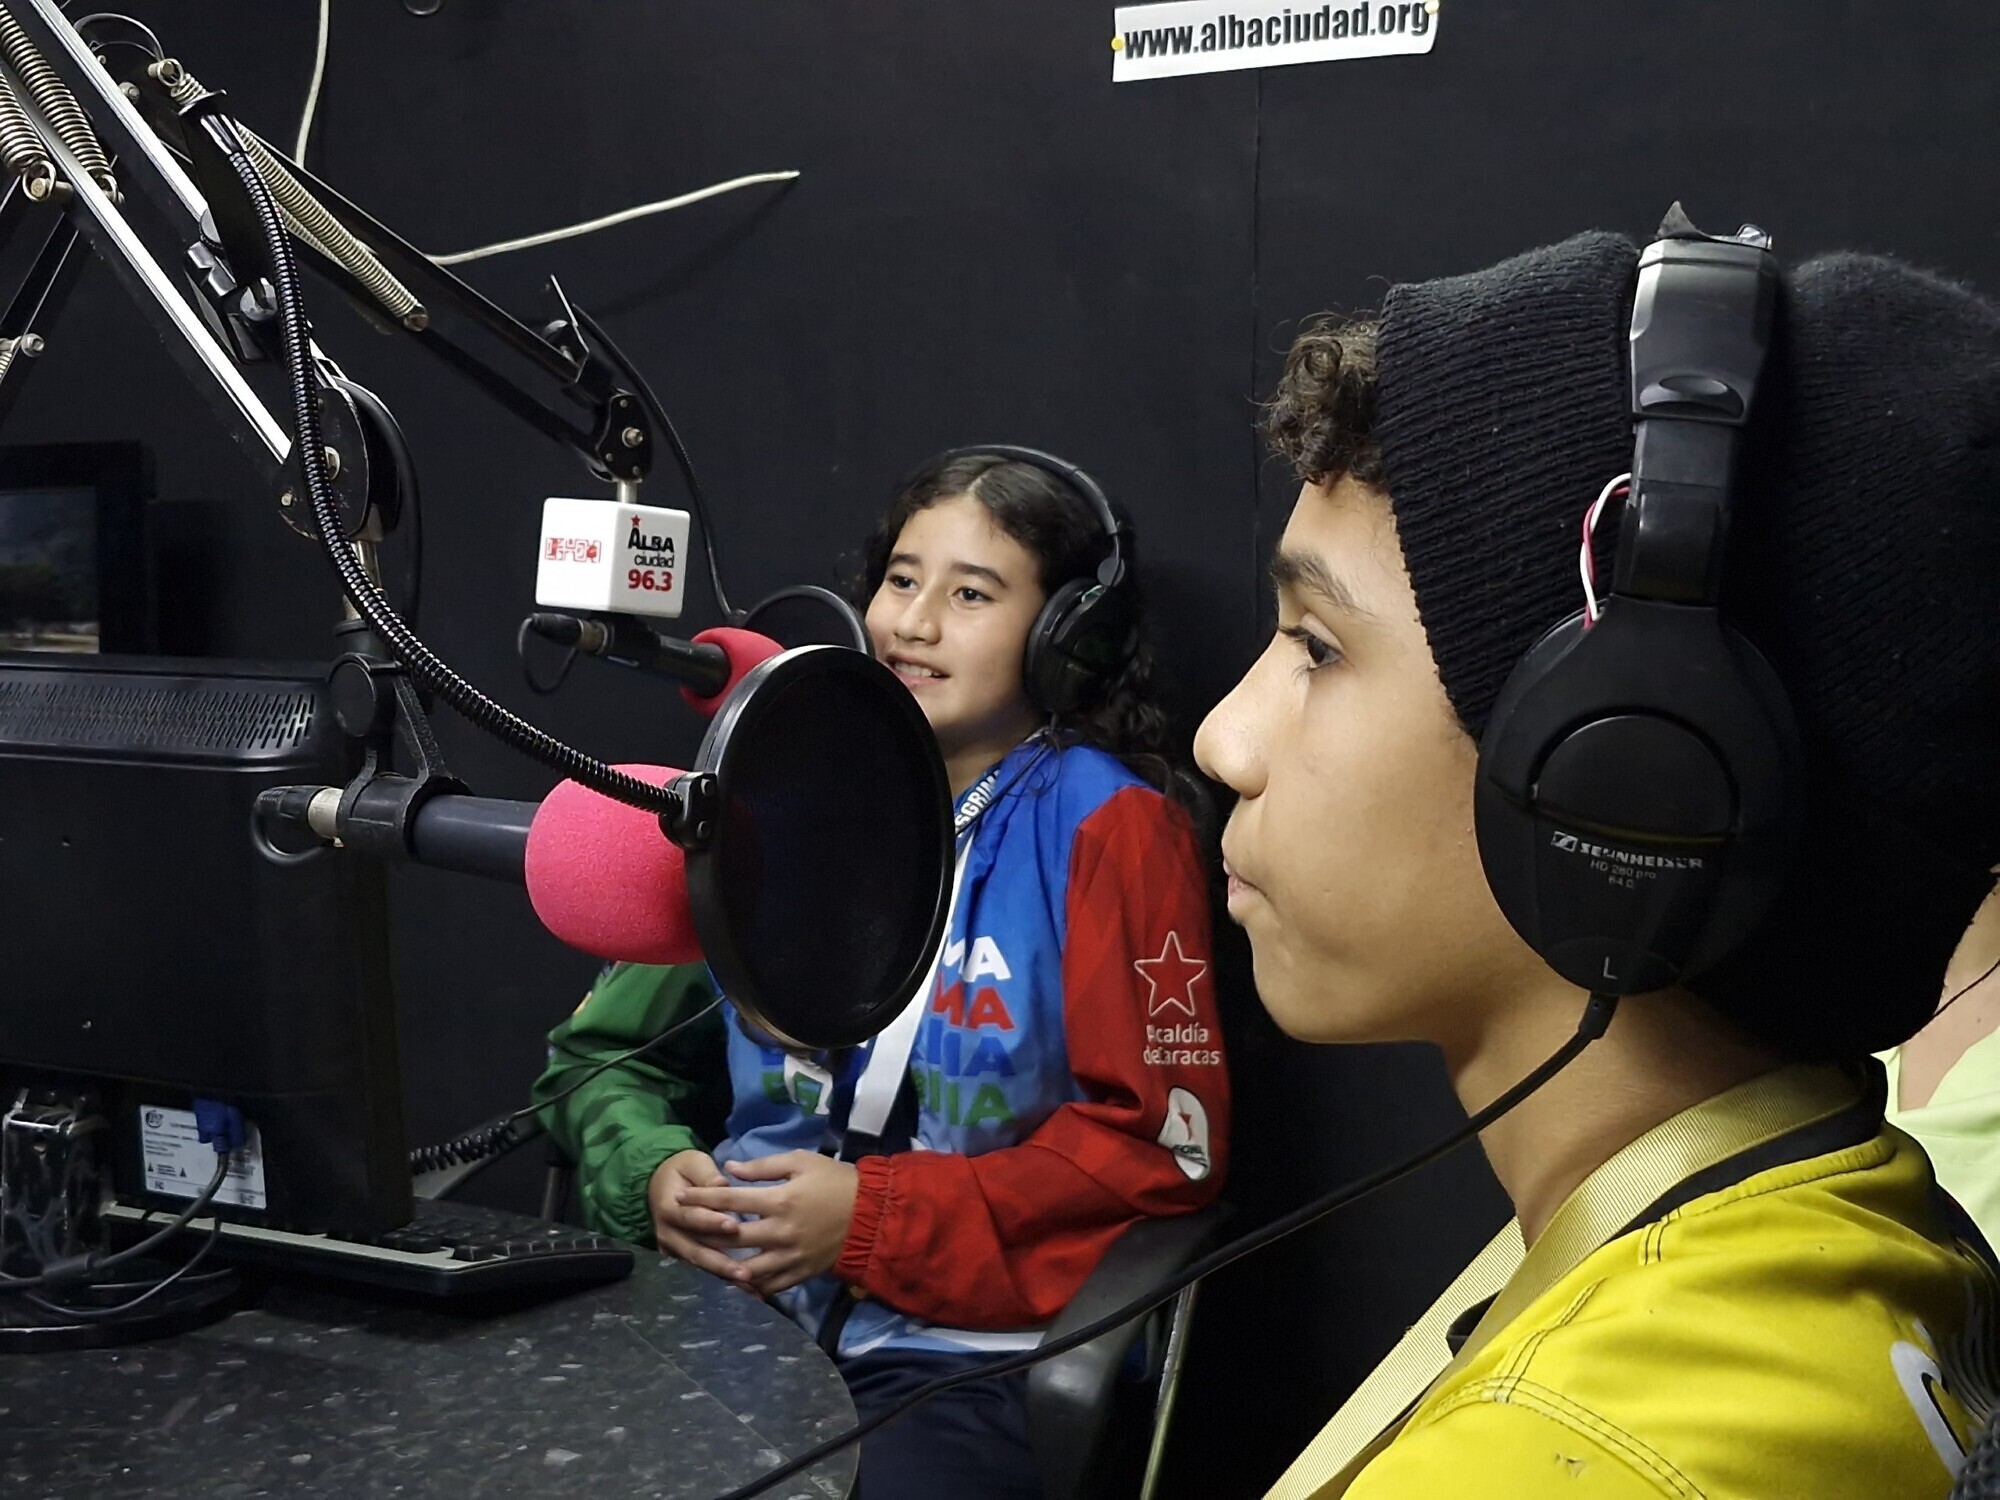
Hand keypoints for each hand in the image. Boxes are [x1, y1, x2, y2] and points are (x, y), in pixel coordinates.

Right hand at [647, 1149, 749, 1285]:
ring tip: (748, 1286)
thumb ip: (707, 1174)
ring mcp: (673, 1249)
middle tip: (746, 1272)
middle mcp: (668, 1233)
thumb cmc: (683, 1170)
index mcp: (669, 1207)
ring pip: (700, 1265)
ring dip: (723, 1276)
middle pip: (695, 1251)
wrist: (660, 1184)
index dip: (711, 1222)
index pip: (691, 1217)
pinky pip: (701, 1271)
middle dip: (721, 1262)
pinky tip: (743, 1289)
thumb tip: (723, 1184)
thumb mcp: (693, 1162)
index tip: (734, 1226)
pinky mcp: (680, 1258)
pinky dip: (721, 1280)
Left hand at [676, 1150, 858, 1297]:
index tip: (679, 1196)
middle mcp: (779, 1232)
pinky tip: (736, 1281)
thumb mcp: (801, 1162)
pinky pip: (770, 1286)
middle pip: (731, 1237)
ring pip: (746, 1268)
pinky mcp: (800, 1273)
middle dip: (702, 1232)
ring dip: (722, 1265)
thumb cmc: (836, 1181)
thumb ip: (764, 1167)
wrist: (872, 1215)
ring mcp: (789, 1257)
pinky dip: (750, 1285)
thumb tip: (730, 1169)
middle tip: (683, 1230)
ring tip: (703, 1260)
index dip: (701, 1197)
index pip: (730, 1200)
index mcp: (779, 1201)